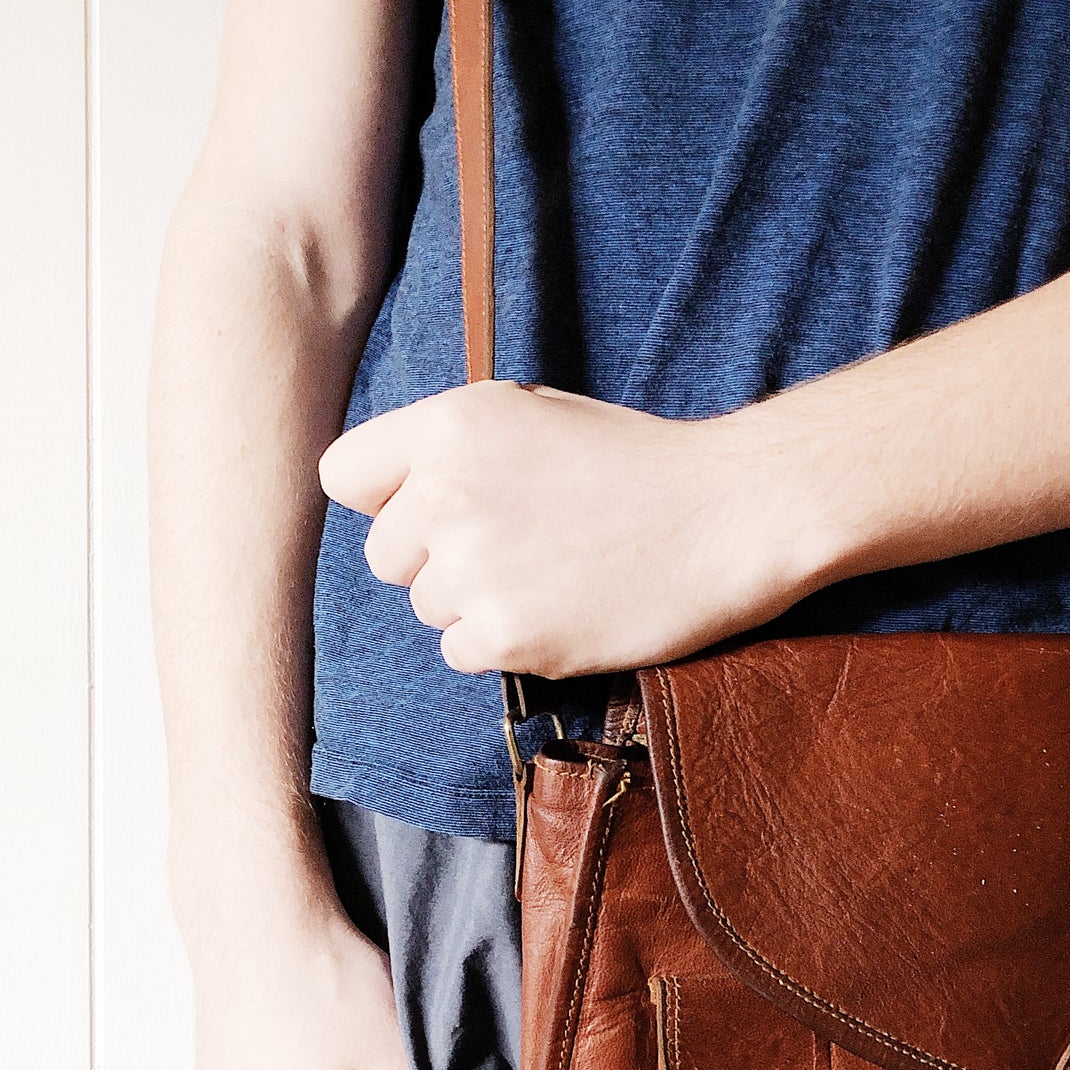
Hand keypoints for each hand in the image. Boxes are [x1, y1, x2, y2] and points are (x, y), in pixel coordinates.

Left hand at [318, 381, 829, 677]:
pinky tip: (561, 609)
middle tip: (515, 547)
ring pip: (426, 608)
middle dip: (433, 559)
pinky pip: (461, 652)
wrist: (726, 516)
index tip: (429, 507)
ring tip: (552, 574)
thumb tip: (390, 497)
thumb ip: (453, 450)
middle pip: (384, 556)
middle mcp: (445, 494)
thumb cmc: (636, 465)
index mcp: (451, 426)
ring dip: (475, 603)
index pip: (344, 475)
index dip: (385, 497)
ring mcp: (471, 569)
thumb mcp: (532, 416)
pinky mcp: (503, 634)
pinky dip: (503, 644)